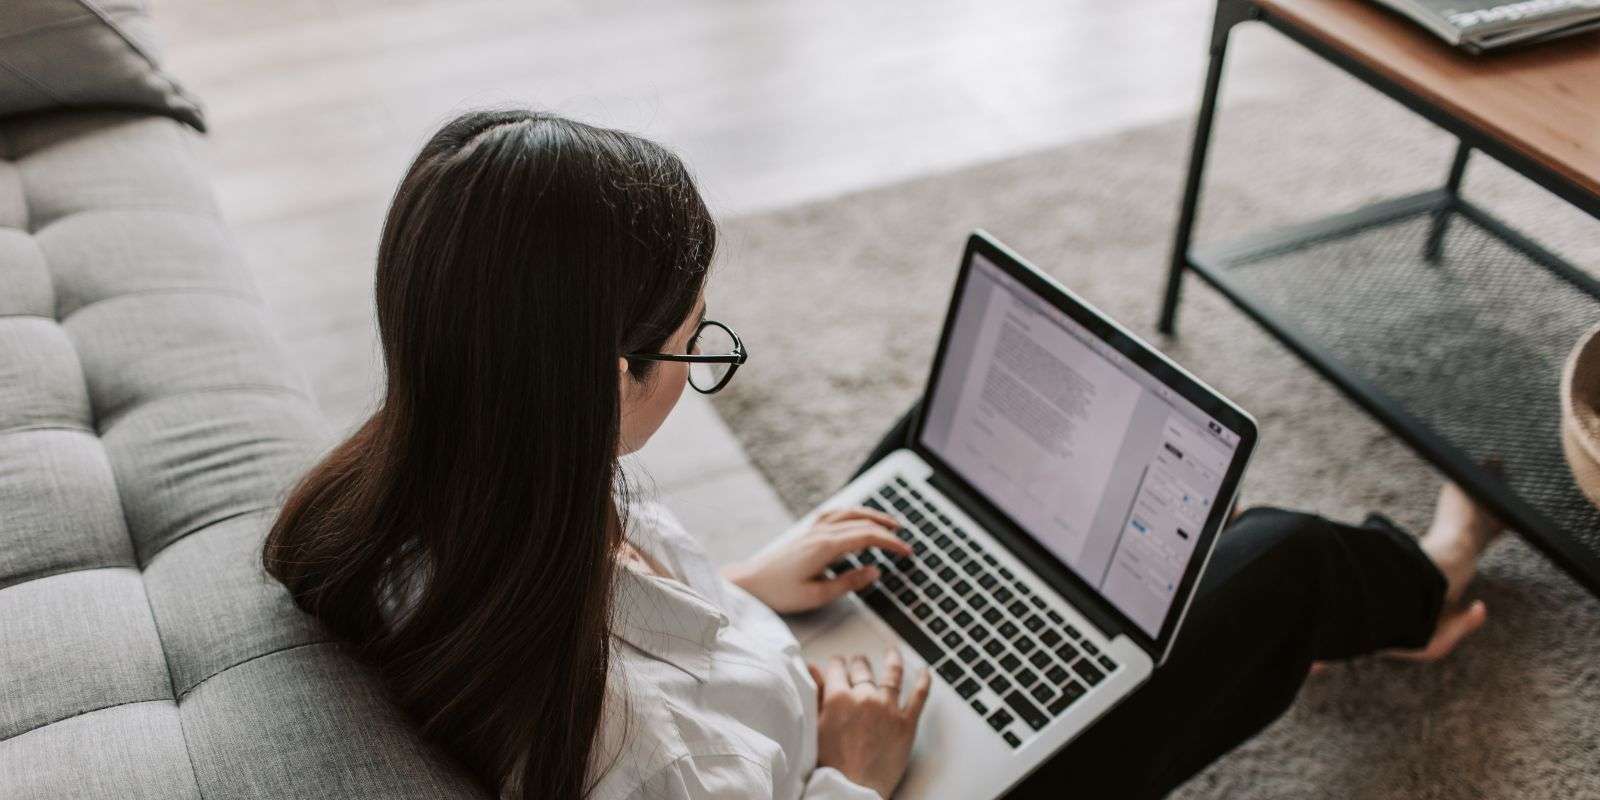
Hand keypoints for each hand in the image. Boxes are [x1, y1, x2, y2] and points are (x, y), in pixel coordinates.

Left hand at [723, 507, 910, 613]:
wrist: (750, 583)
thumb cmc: (779, 592)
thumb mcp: (817, 595)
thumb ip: (849, 583)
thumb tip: (874, 571)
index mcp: (825, 547)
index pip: (867, 537)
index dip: (890, 543)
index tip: (907, 552)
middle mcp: (820, 532)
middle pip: (862, 522)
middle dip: (887, 529)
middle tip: (905, 541)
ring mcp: (812, 529)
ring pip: (849, 513)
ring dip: (872, 515)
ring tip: (890, 523)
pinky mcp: (807, 532)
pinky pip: (835, 514)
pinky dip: (853, 513)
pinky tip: (858, 517)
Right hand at [809, 650, 930, 798]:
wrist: (851, 790)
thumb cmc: (830, 765)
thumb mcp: (816, 726)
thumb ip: (816, 694)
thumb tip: (813, 669)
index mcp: (838, 697)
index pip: (838, 668)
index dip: (837, 663)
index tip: (839, 663)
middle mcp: (864, 697)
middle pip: (863, 669)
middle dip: (859, 663)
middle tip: (859, 662)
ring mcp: (888, 708)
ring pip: (892, 675)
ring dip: (892, 660)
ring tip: (892, 654)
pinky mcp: (906, 723)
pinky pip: (919, 696)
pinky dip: (923, 681)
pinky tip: (925, 672)